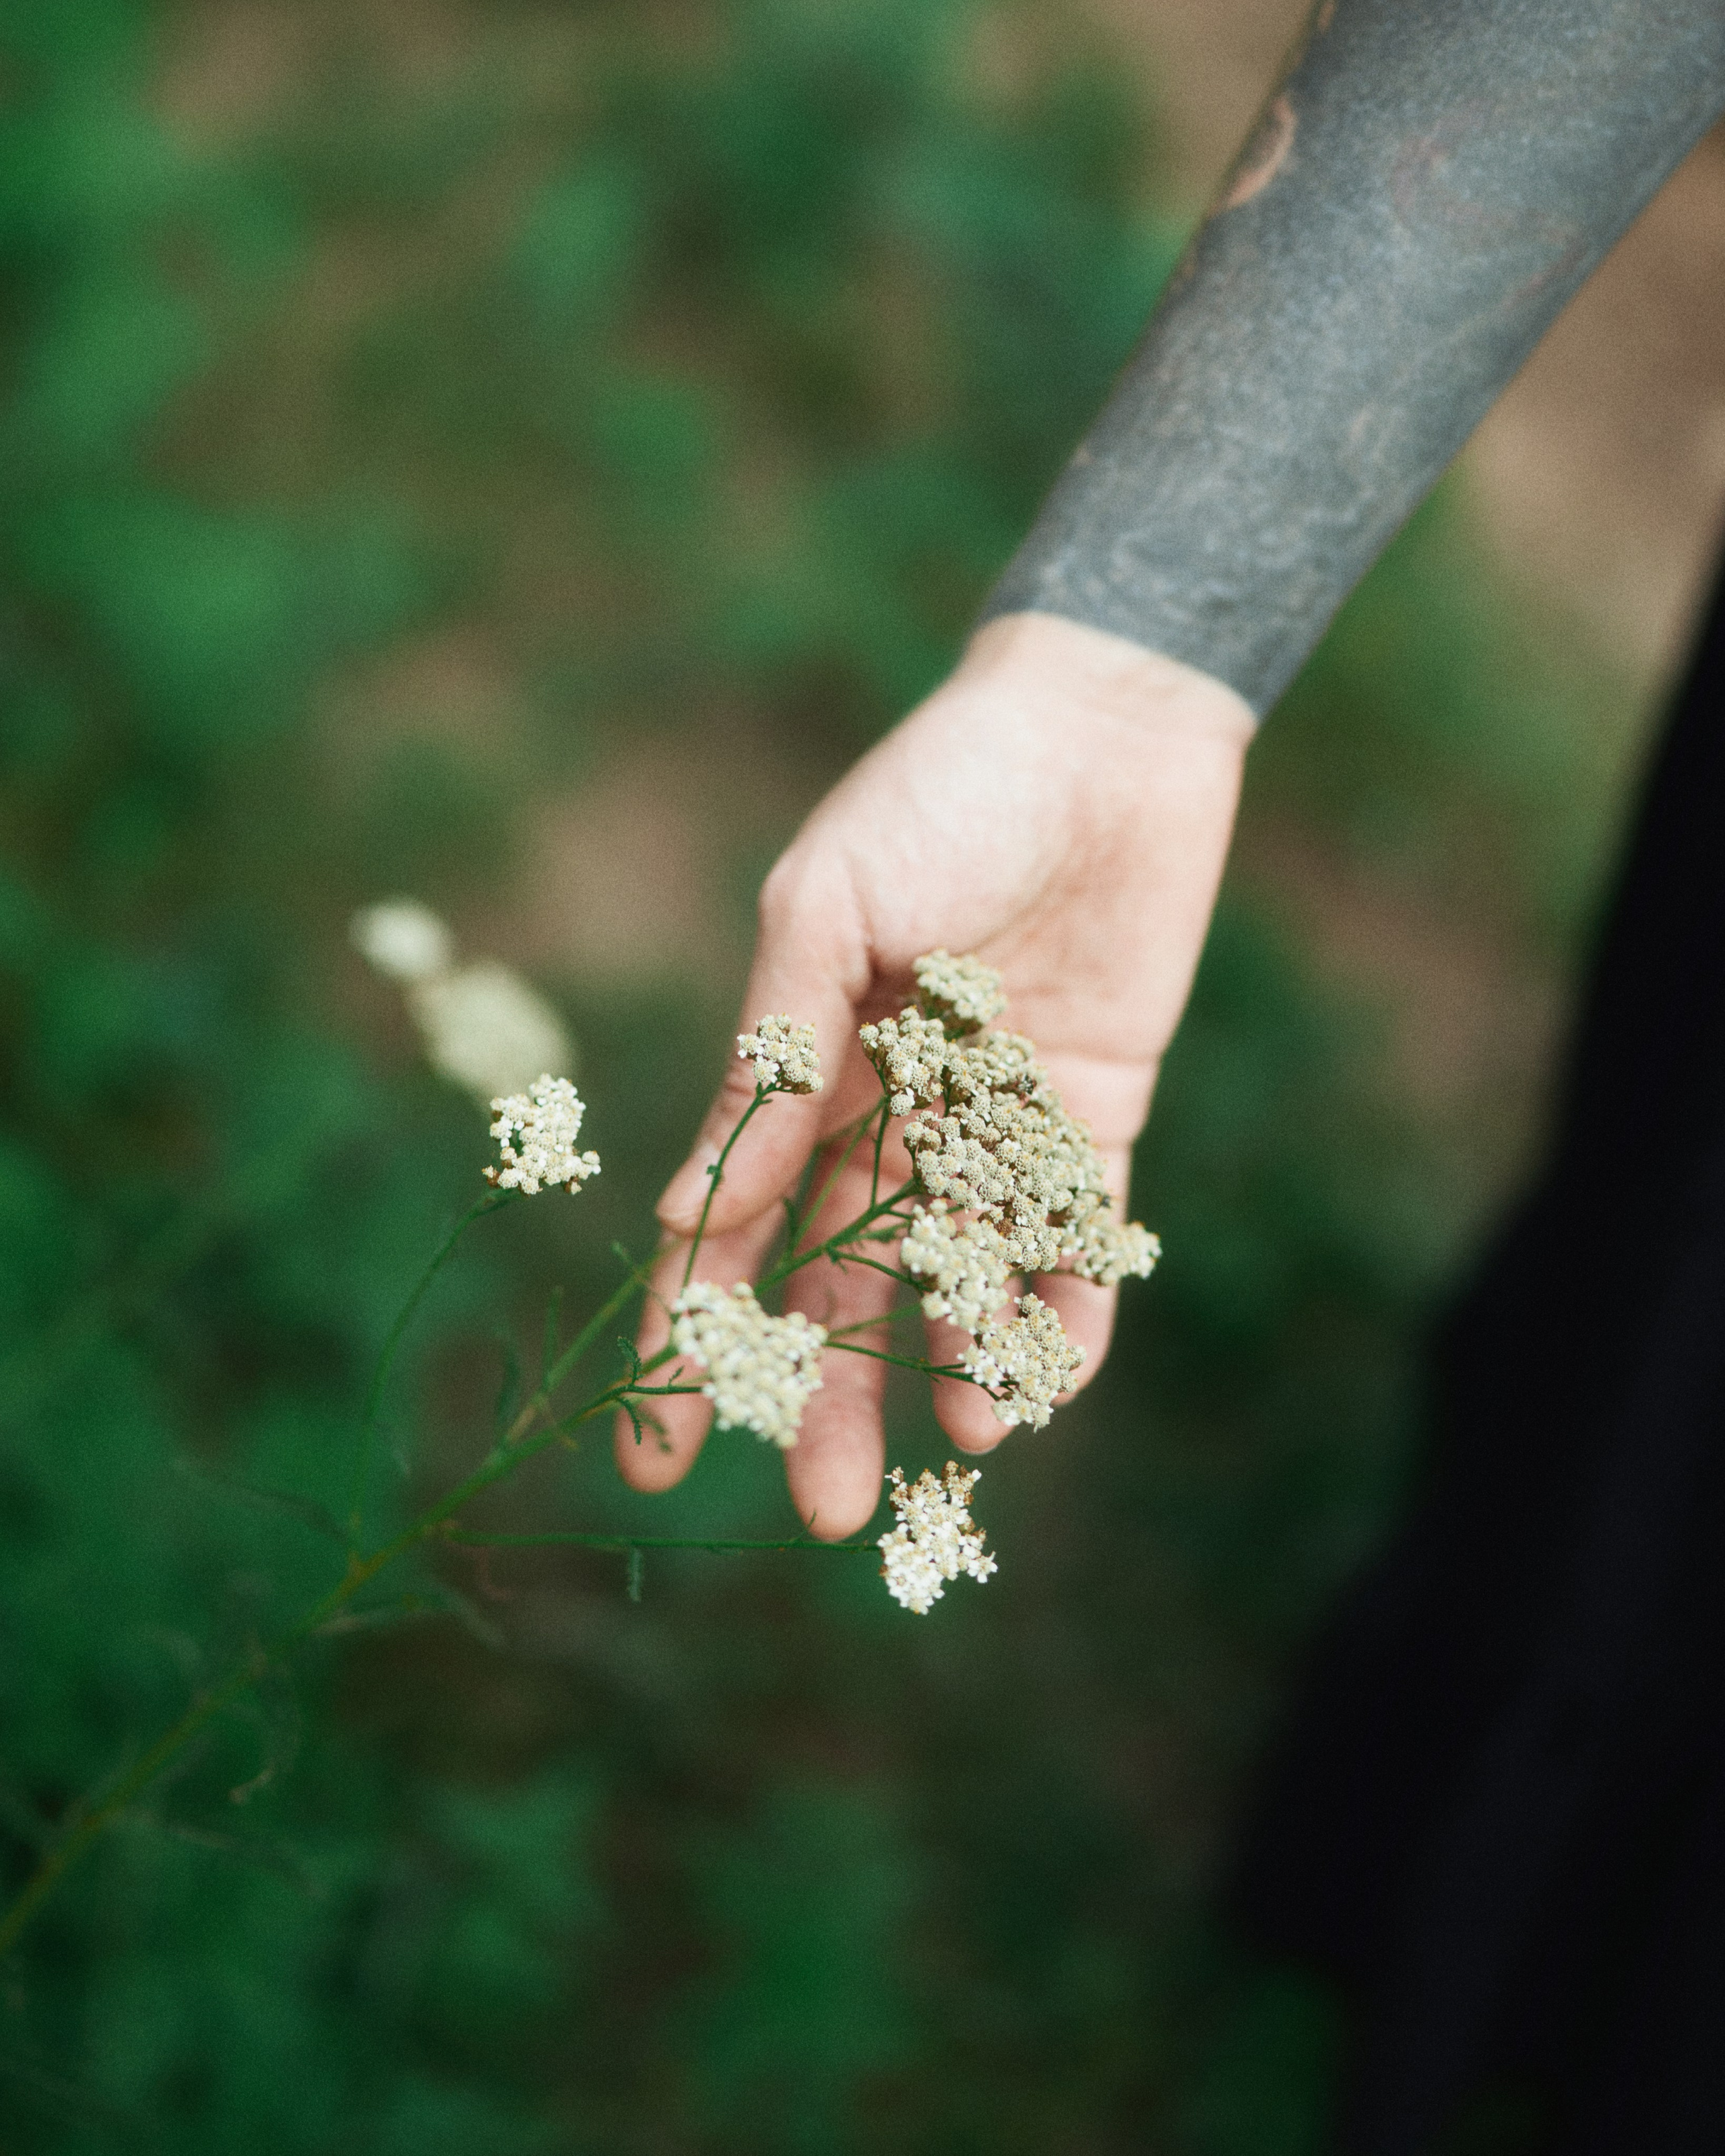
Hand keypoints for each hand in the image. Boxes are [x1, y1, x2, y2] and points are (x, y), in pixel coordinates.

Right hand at [614, 611, 1252, 1536]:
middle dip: (834, 1397)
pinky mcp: (1094, 1111)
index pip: (734, 1227)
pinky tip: (1058, 1377)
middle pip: (848, 1284)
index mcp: (806, 1065)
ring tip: (975, 1437)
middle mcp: (891, 1111)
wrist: (1098, 725)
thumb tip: (715, 1207)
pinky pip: (1077, 1233)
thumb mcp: (824, 909)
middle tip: (829, 1515)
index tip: (655, 1449)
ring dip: (962, 1361)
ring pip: (965, 1274)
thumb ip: (777, 1055)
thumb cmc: (938, 792)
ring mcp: (993, 1118)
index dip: (693, 1340)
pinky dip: (1072, 1307)